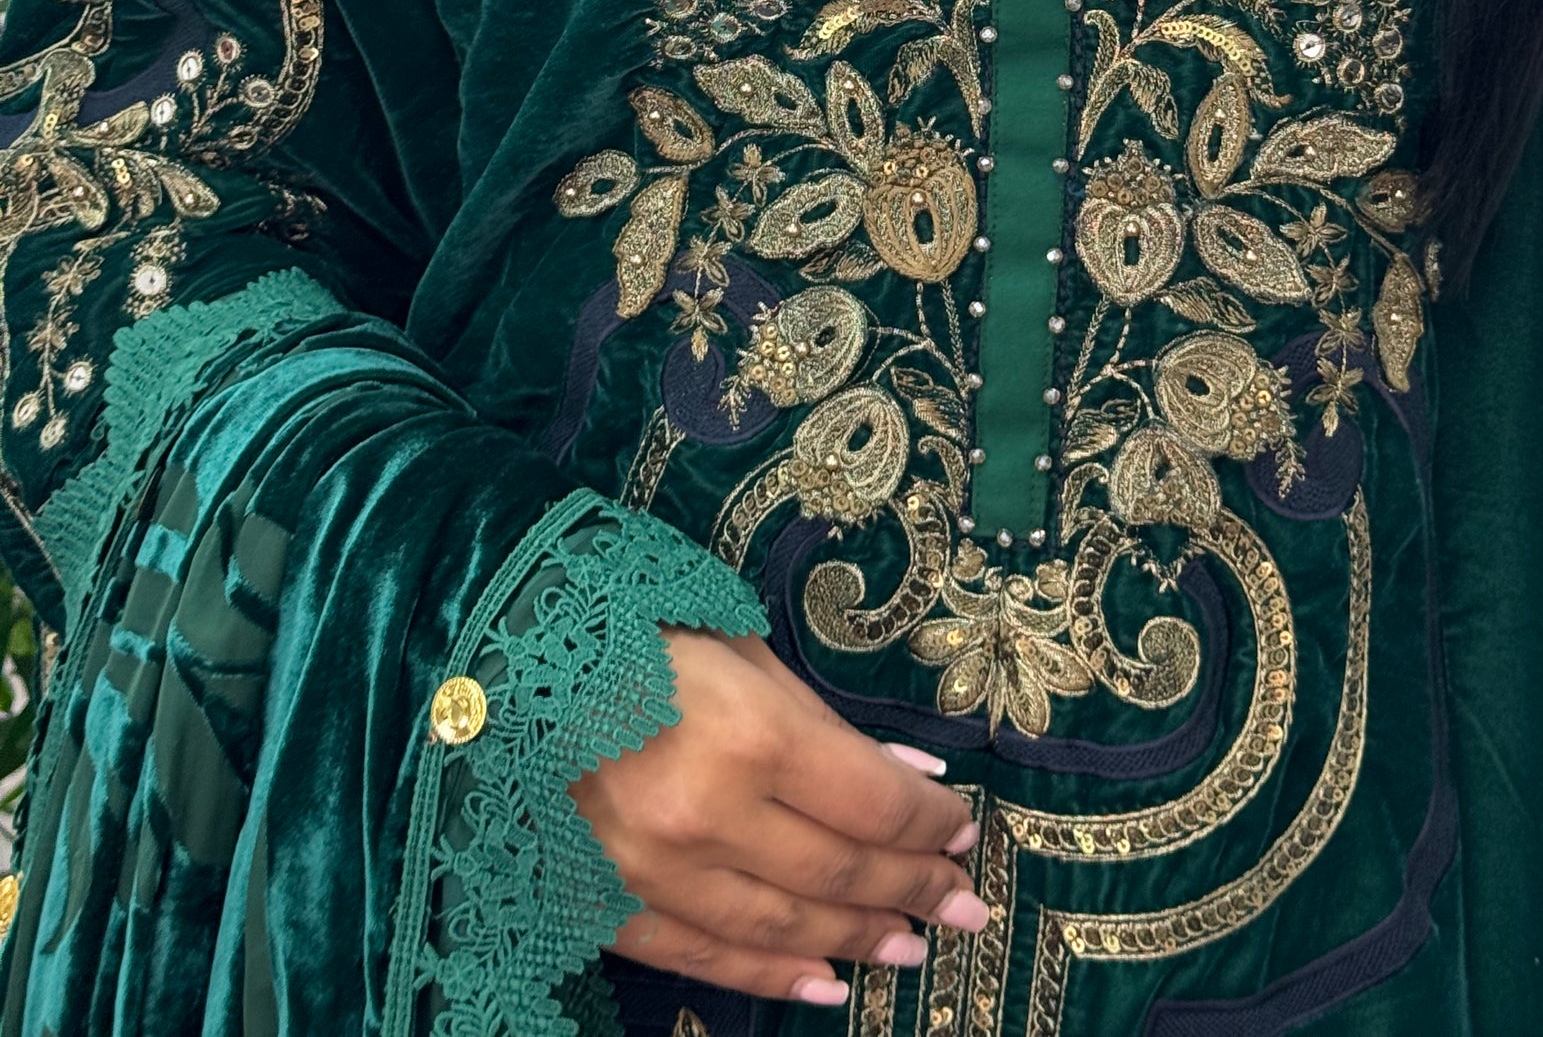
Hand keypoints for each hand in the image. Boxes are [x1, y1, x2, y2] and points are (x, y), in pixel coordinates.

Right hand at [570, 627, 985, 1005]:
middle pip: (839, 873)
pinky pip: (707, 959)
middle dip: (914, 890)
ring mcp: (655, 871)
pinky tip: (825, 986)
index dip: (929, 823)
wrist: (502, 659)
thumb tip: (907, 778)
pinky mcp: (610, 906)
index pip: (872, 803)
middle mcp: (709, 816)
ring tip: (913, 948)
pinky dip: (772, 978)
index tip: (963, 830)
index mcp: (752, 735)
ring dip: (857, 941)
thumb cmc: (636, 632)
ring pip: (783, 929)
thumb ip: (824, 725)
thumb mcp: (743, 651)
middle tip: (964, 906)